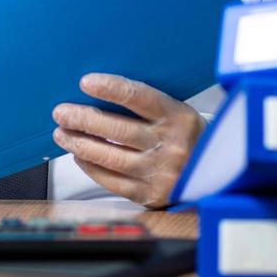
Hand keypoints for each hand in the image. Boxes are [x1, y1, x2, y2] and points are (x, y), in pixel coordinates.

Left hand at [52, 73, 205, 208]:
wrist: (215, 175)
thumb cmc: (188, 138)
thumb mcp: (179, 114)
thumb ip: (148, 106)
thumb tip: (100, 94)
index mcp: (178, 117)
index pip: (138, 97)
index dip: (109, 88)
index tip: (85, 82)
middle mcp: (169, 145)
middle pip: (116, 129)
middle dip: (82, 119)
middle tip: (61, 112)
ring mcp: (159, 172)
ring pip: (108, 157)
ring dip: (79, 143)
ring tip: (62, 134)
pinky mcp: (149, 194)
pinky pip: (111, 180)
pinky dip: (91, 167)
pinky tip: (79, 156)